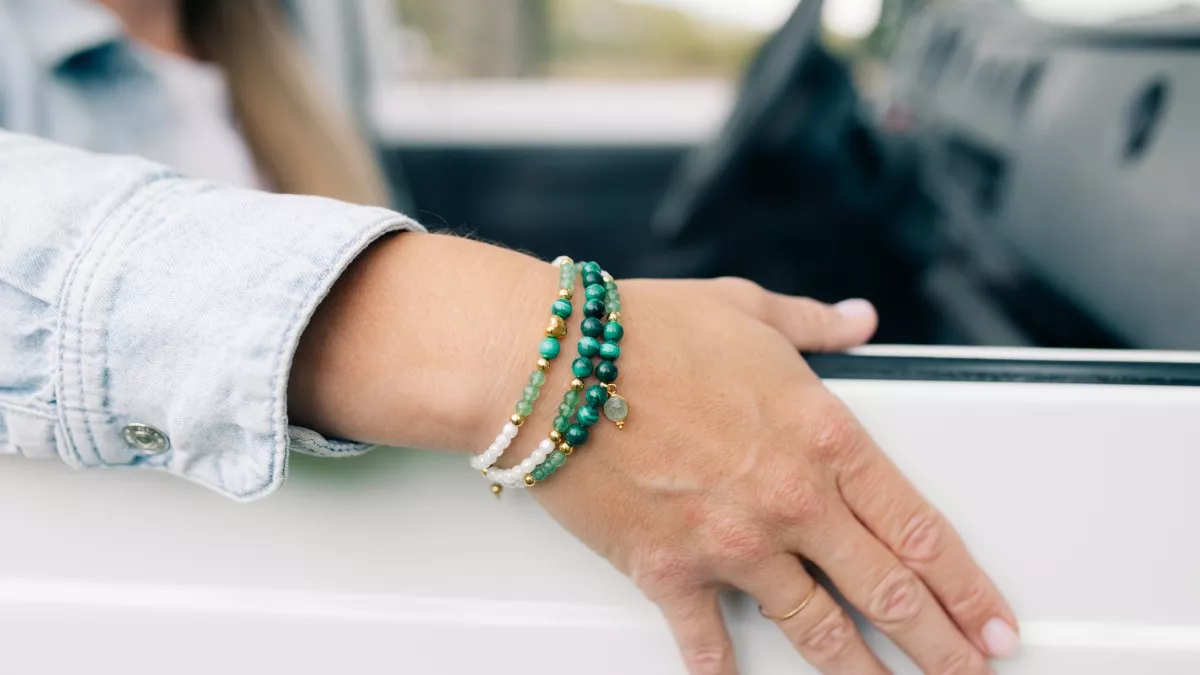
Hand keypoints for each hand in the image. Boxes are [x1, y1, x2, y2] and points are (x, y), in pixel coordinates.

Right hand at [289, 234, 1017, 673]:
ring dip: (861, 671)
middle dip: (941, 642)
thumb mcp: (748, 308)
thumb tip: (857, 320)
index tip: (991, 613)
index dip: (967, 581)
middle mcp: (789, 498)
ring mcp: (732, 543)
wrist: (553, 365)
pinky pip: (707, 639)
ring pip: (817, 629)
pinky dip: (723, 669)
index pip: (918, 526)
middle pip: (887, 590)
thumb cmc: (644, 332)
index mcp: (822, 435)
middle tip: (969, 670)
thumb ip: (815, 325)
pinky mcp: (670, 570)